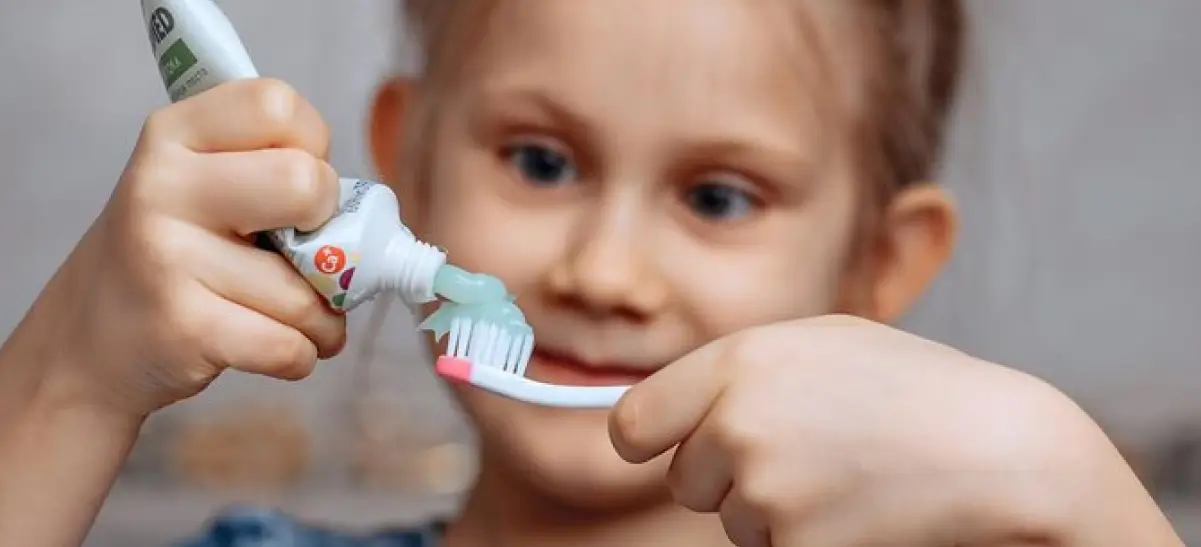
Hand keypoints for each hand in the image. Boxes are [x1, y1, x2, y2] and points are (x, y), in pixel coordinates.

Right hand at [14, 78, 345, 419]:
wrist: (89, 342)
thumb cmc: (177, 256)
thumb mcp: (201, 186)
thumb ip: (272, 172)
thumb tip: (368, 223)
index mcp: (174, 134)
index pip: (277, 105)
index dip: (311, 149)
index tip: (295, 189)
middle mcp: (163, 185)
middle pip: (307, 183)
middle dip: (330, 233)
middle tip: (305, 254)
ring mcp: (169, 256)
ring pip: (309, 290)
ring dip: (322, 318)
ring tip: (290, 316)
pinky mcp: (184, 327)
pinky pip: (290, 346)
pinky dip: (301, 356)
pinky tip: (274, 347)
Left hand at [609, 315, 1127, 545]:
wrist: (999, 450)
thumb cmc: (913, 389)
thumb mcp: (821, 343)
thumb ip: (738, 370)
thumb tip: (665, 410)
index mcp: (737, 362)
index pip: (632, 424)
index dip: (647, 441)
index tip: (664, 447)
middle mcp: (738, 424)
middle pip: (683, 481)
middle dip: (726, 476)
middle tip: (801, 454)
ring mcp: (766, 491)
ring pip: (733, 520)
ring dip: (772, 510)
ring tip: (845, 474)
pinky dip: (806, 541)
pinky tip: (858, 510)